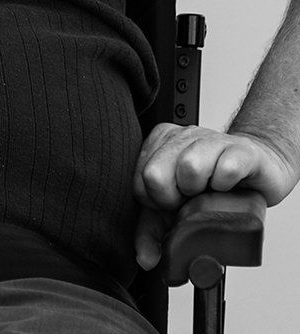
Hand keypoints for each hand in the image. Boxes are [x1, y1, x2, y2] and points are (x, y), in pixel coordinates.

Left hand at [132, 122, 293, 269]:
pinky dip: (227, 184)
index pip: (139, 180)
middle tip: (190, 200)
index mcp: (158, 144)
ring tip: (211, 191)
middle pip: (155, 174)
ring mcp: (211, 139)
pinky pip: (227, 168)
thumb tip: (145, 259)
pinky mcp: (241, 150)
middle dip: (173, 198)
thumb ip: (154, 228)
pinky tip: (229, 185)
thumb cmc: (215, 186)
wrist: (258, 169)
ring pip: (189, 167)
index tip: (174, 205)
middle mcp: (180, 136)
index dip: (156, 203)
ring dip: (201, 190)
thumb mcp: (178, 206)